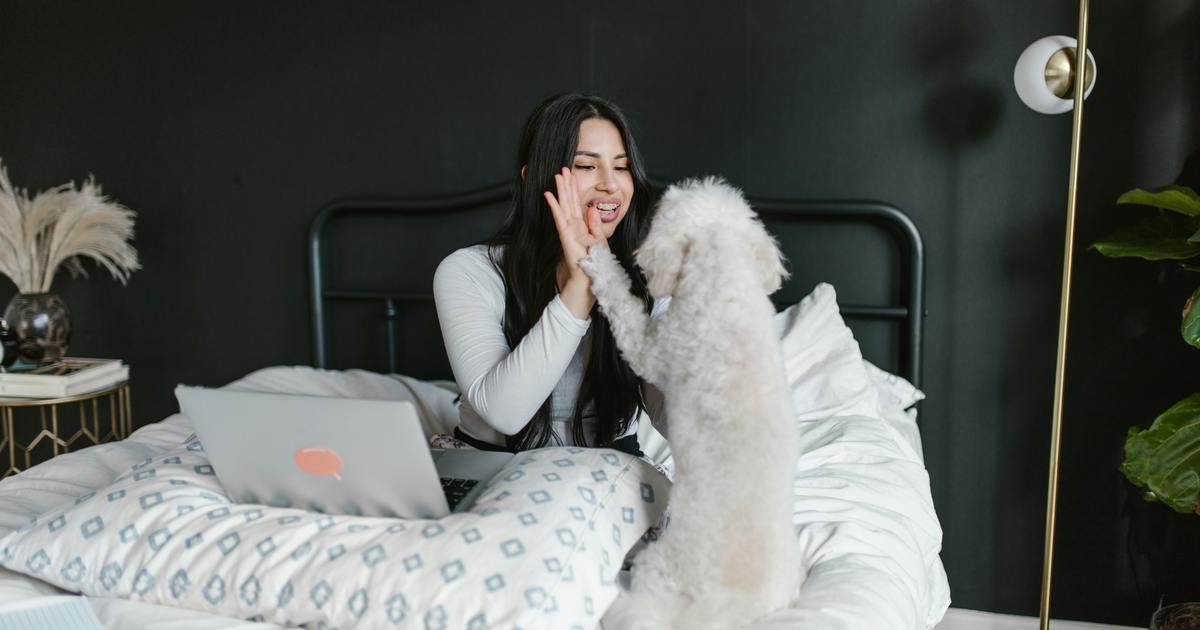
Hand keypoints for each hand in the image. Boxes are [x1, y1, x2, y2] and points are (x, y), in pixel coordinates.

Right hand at [544, 167, 607, 282]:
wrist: (590, 275)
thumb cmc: (594, 261)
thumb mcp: (599, 239)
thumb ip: (595, 224)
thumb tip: (591, 209)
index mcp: (581, 225)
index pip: (576, 203)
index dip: (574, 189)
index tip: (572, 175)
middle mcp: (572, 225)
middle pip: (569, 200)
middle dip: (566, 184)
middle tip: (563, 168)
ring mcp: (567, 229)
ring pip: (563, 204)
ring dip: (560, 190)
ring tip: (557, 175)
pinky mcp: (564, 234)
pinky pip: (559, 216)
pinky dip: (554, 205)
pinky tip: (548, 194)